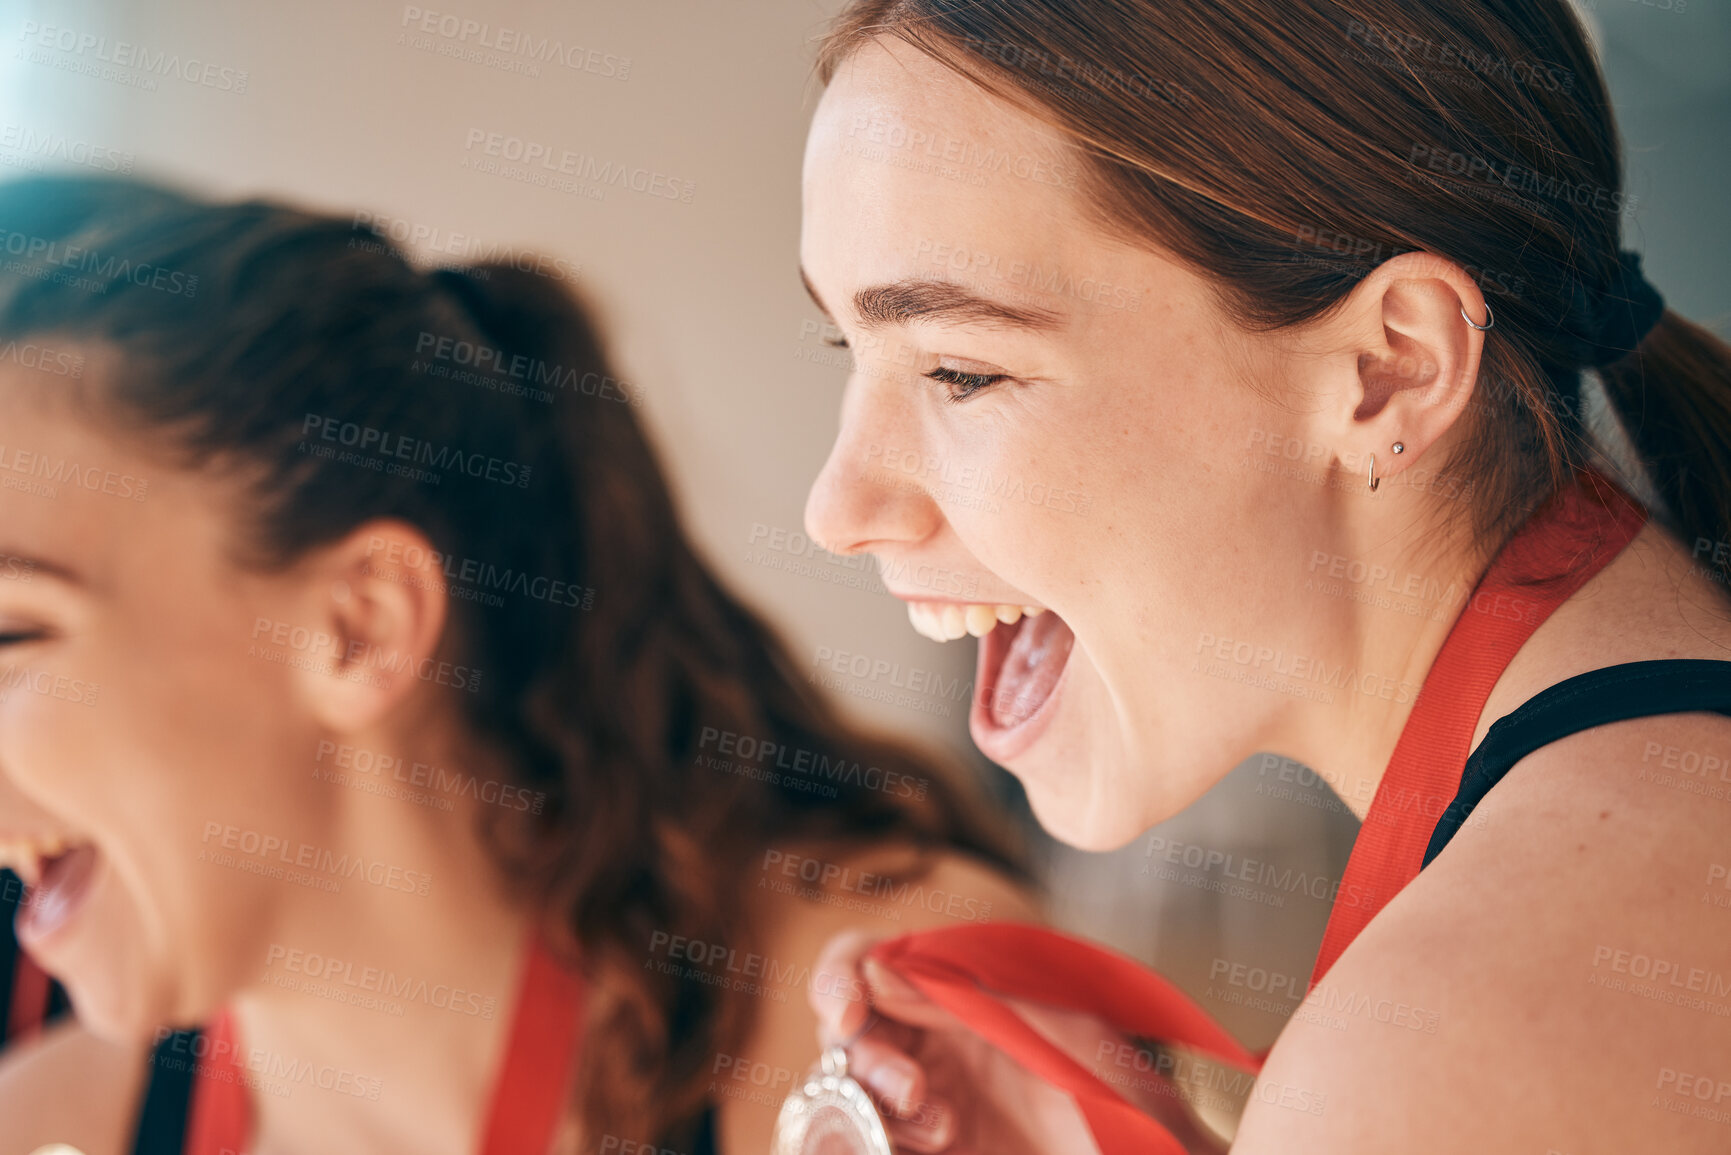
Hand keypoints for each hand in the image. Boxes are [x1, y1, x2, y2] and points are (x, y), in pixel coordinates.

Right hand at [808, 929, 1098, 1153]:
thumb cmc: (1124, 1100)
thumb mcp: (1058, 1030)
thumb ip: (967, 994)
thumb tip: (878, 971)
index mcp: (963, 991)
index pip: (873, 958)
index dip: (843, 976)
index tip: (848, 1014)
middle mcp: (938, 1040)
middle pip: (852, 1029)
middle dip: (866, 1056)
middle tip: (913, 1090)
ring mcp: (931, 1101)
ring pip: (851, 1090)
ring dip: (876, 1108)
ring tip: (942, 1130)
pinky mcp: (930, 1152)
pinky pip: (872, 1142)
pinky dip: (873, 1144)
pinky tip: (929, 1149)